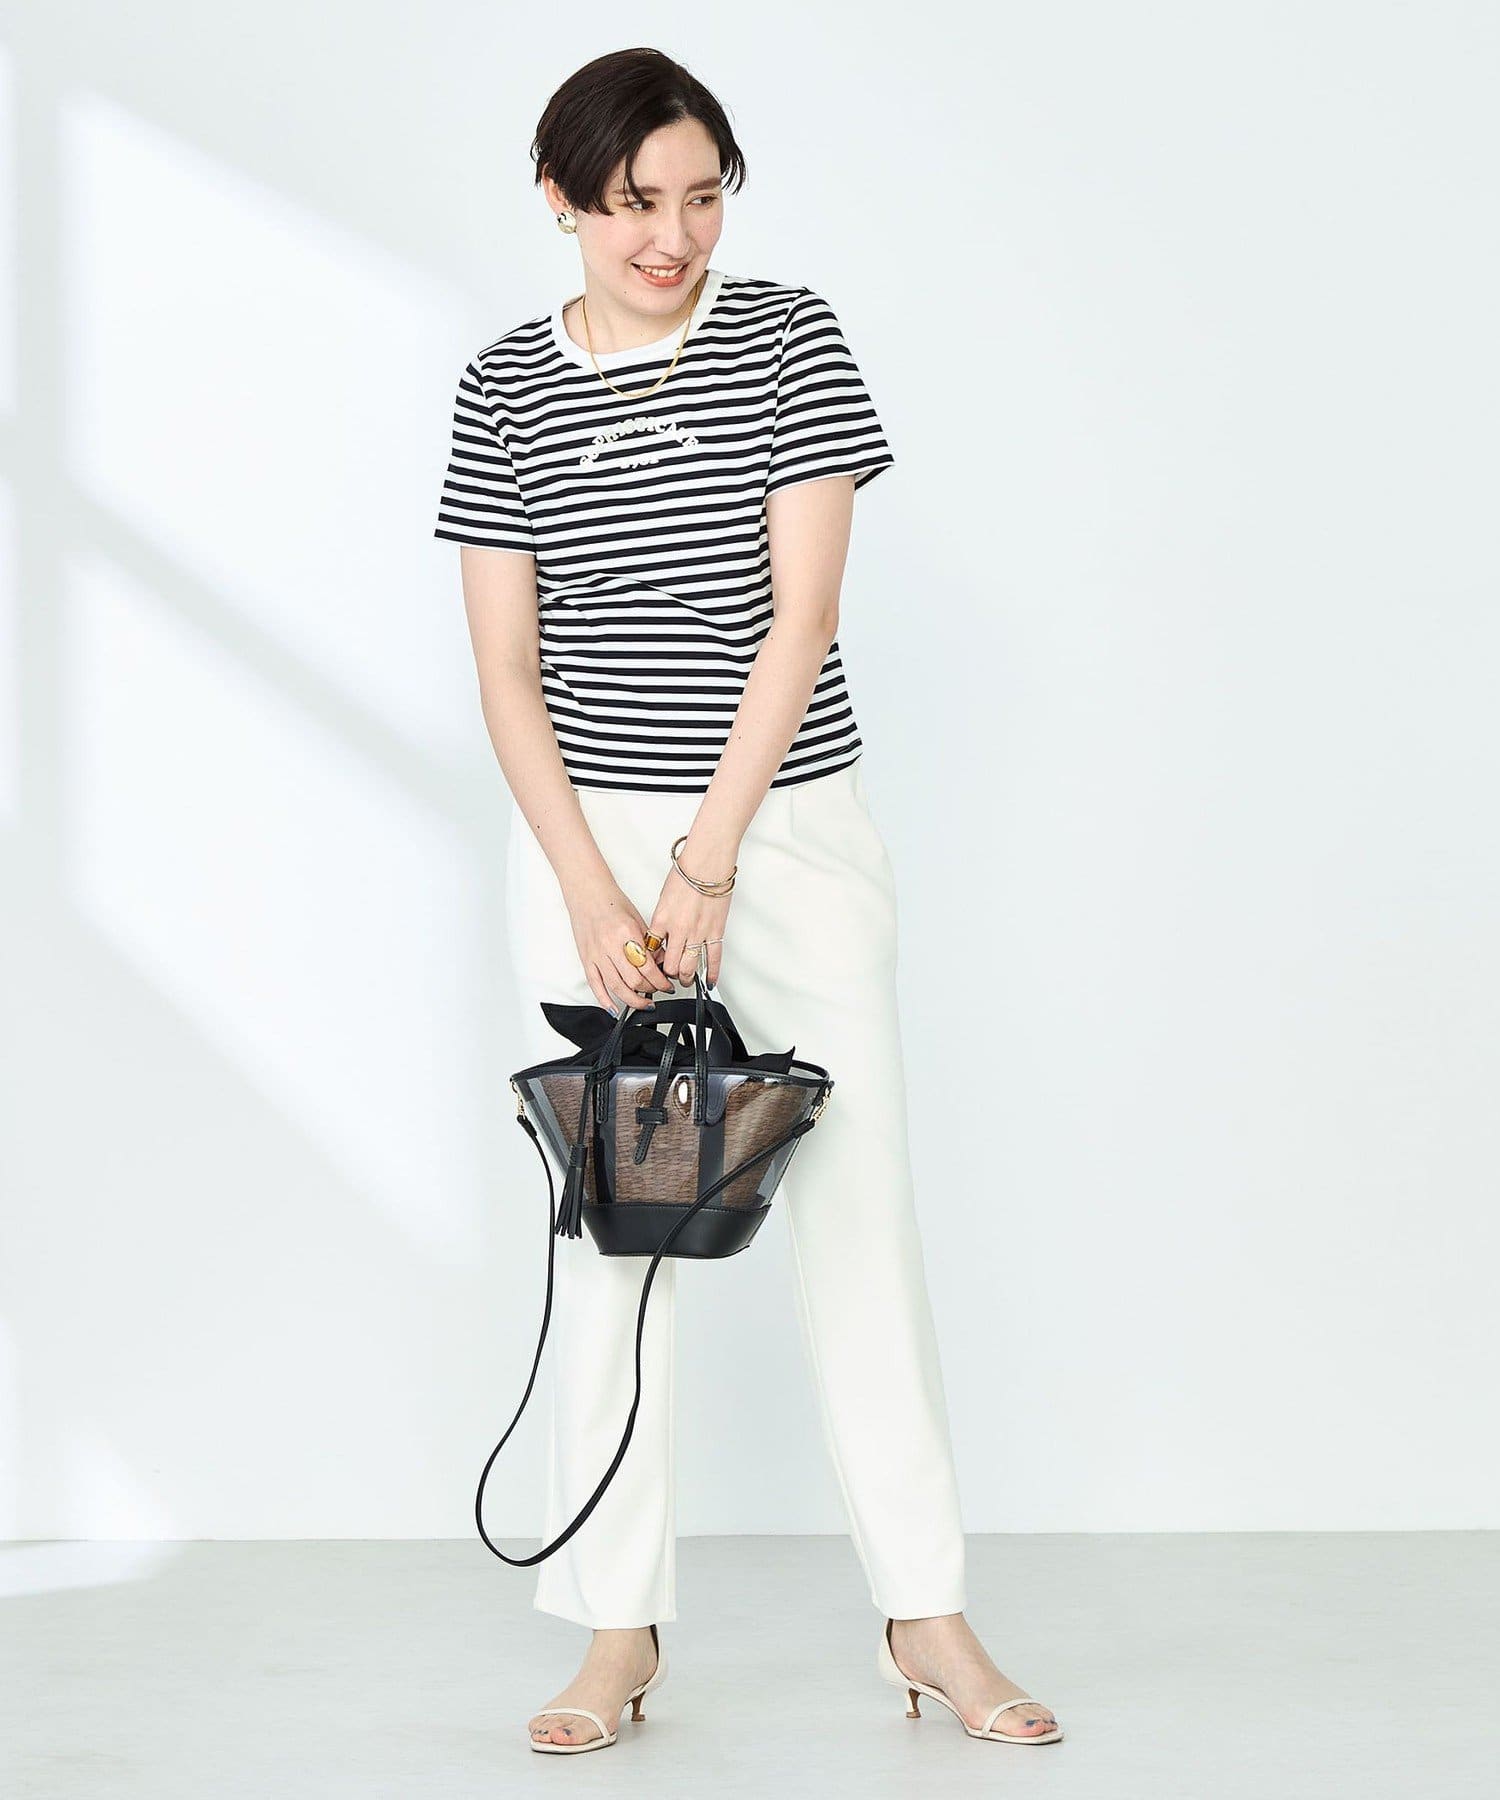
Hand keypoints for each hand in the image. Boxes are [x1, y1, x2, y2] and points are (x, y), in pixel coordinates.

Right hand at [565, 878, 674, 1014]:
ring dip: (633, 1000)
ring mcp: (596, 954)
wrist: (588, 893)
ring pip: (616, 987)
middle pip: (634, 980)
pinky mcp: (585, 959)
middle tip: (657, 991)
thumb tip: (663, 963)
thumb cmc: (612, 902)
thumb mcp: (638, 919)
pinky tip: (614, 1008)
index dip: (660, 981)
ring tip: (643, 1003)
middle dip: (649, 990)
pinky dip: (605, 1000)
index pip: (648, 967)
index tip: (667, 985)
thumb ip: (650, 943)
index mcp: (627, 933)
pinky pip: (595, 985)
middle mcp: (610, 945)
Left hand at [645, 850, 735, 989]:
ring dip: (686, 978)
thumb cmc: (686, 873)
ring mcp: (698, 932)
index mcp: (661, 919)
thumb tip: (661, 935)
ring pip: (689, 967)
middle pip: (670, 965)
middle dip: (668, 975)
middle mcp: (678, 929)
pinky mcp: (716, 931)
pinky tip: (708, 981)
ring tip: (684, 980)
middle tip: (668, 977)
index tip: (652, 968)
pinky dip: (711, 973)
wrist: (707, 862)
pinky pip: (713, 958)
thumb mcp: (664, 897)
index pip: (651, 952)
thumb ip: (662, 919)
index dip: (651, 963)